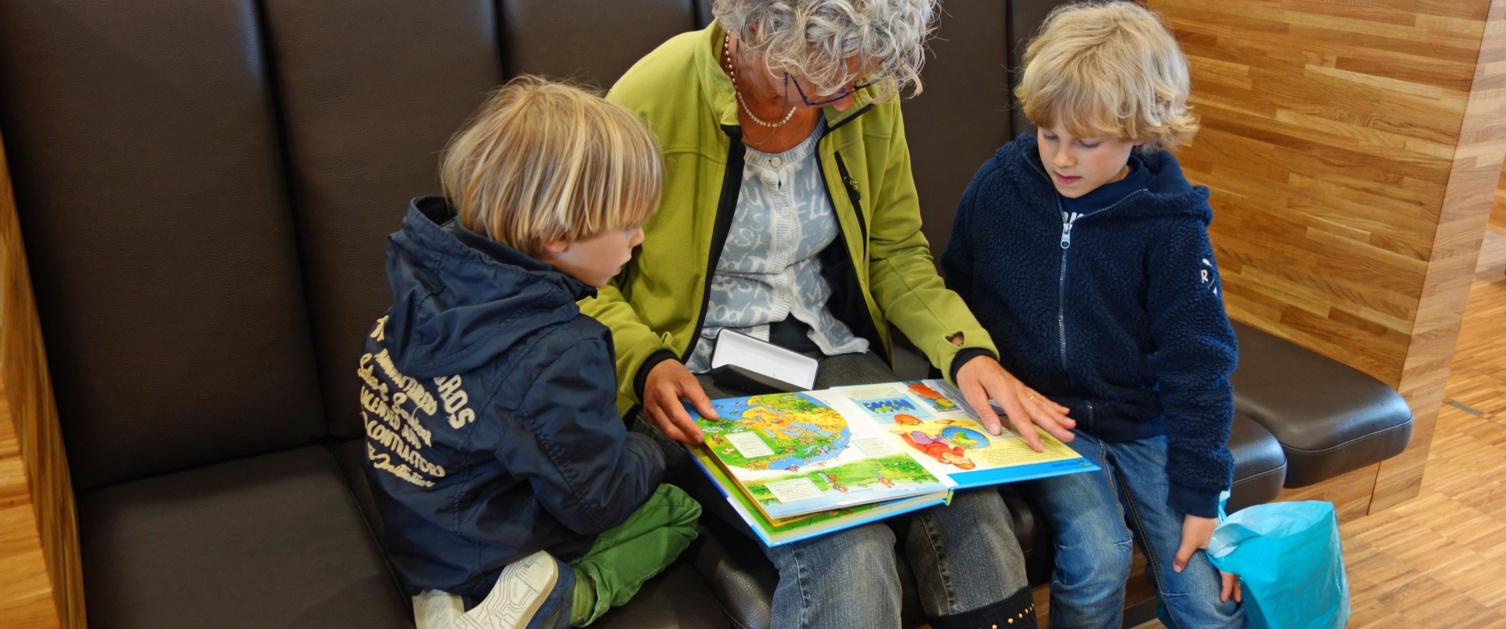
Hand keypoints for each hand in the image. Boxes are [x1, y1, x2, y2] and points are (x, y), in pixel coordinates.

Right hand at [641, 359, 716, 444]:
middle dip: (686, 437)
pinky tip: (685, 431)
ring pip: (666, 431)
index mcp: (663, 393)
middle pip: (669, 428)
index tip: (702, 437)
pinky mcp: (649, 416)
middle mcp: (653, 405)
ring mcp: (649, 412)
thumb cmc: (673, 373)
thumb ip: (700, 399)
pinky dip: (675, 431)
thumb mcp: (689, 381)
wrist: (654, 369)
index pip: (676, 415)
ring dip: (682, 437)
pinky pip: (663, 427)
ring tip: (695, 438)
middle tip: (700, 441)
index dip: (689, 428)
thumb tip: (713, 417)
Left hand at [954, 355, 1073, 450]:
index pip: (1020, 417)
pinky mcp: (1022, 388)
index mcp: (1005, 393)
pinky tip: (1064, 411)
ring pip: (1043, 405)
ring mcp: (1022, 389)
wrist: (973, 357)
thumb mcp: (972, 393)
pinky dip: (1053, 405)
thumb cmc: (971, 375)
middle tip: (1069, 436)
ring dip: (1058, 416)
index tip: (1039, 446)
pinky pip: (1040, 398)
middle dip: (1054, 426)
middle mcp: (1017, 391)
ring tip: (1072, 425)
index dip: (1030, 433)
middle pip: (1038, 412)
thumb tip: (996, 431)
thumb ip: (985, 412)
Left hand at [1174, 514, 1240, 602]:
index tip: (1224, 599)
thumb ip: (1183, 555)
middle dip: (1236, 587)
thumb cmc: (1196, 522)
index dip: (1226, 588)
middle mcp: (1226, 550)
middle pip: (1234, 572)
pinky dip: (1231, 568)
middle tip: (1238, 600)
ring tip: (1236, 590)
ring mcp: (1225, 545)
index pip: (1228, 575)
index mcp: (1222, 552)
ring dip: (1235, 578)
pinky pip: (1229, 558)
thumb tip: (1176, 570)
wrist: (1200, 504)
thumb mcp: (1188, 540)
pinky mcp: (1221, 541)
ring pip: (1233, 565)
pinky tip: (1229, 571)